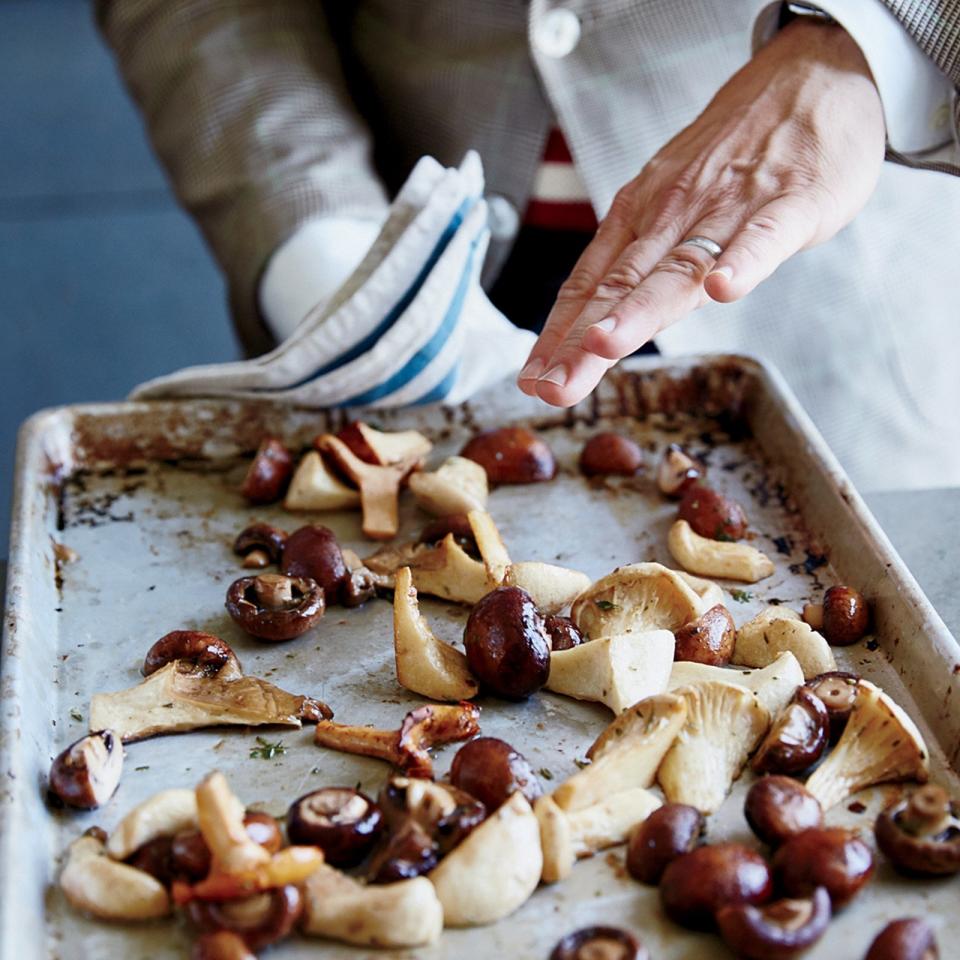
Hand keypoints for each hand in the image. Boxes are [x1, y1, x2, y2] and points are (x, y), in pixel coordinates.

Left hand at [517, 18, 885, 405]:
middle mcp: (670, 215)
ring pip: (676, 269)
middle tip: (552, 387)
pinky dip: (743, 263)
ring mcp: (726, 209)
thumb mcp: (669, 203)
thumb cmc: (735, 157)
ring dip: (637, 311)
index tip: (531, 380)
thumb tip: (593, 321)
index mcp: (638, 218)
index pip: (589, 285)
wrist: (810, 78)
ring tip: (602, 346)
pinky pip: (761, 238)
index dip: (558, 336)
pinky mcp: (788, 203)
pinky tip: (723, 291)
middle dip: (580, 343)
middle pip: (620, 289)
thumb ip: (641, 263)